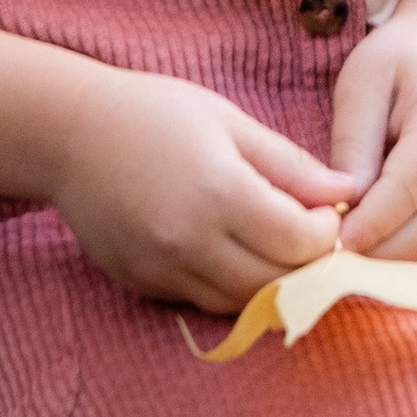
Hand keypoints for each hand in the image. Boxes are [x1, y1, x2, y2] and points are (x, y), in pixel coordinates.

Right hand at [0, 23, 351, 315]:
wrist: (70, 136)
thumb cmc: (155, 112)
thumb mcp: (228, 121)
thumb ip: (288, 164)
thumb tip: (346, 190)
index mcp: (220, 192)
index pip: (298, 242)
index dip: (326, 233)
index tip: (328, 211)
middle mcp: (192, 242)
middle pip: (275, 284)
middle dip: (306, 267)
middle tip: (314, 238)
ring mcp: (164, 270)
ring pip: (241, 304)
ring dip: (271, 285)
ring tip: (279, 248)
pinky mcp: (144, 287)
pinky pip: (203, 303)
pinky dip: (231, 289)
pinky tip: (236, 255)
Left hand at [332, 0, 416, 263]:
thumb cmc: (400, 58)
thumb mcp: (363, 80)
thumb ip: (354, 142)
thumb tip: (344, 208)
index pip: (415, 180)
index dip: (376, 219)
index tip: (334, 244)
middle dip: (382, 254)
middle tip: (331, 266)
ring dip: (395, 266)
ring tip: (345, 268)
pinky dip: (409, 261)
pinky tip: (370, 259)